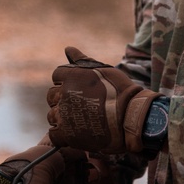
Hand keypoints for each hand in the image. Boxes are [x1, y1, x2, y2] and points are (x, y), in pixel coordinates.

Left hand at [46, 46, 160, 153]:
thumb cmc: (120, 91)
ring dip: (63, 118)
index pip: (57, 76)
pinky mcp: (67, 134)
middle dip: (63, 100)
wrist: (131, 116)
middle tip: (81, 106)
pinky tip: (76, 133)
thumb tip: (67, 48)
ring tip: (81, 120)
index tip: (80, 89)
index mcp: (71, 76)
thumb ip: (81, 60)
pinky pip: (54, 135)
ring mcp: (64, 114)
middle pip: (52, 96)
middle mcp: (64, 93)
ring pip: (52, 115)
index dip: (67, 82)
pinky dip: (62, 136)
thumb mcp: (101, 69)